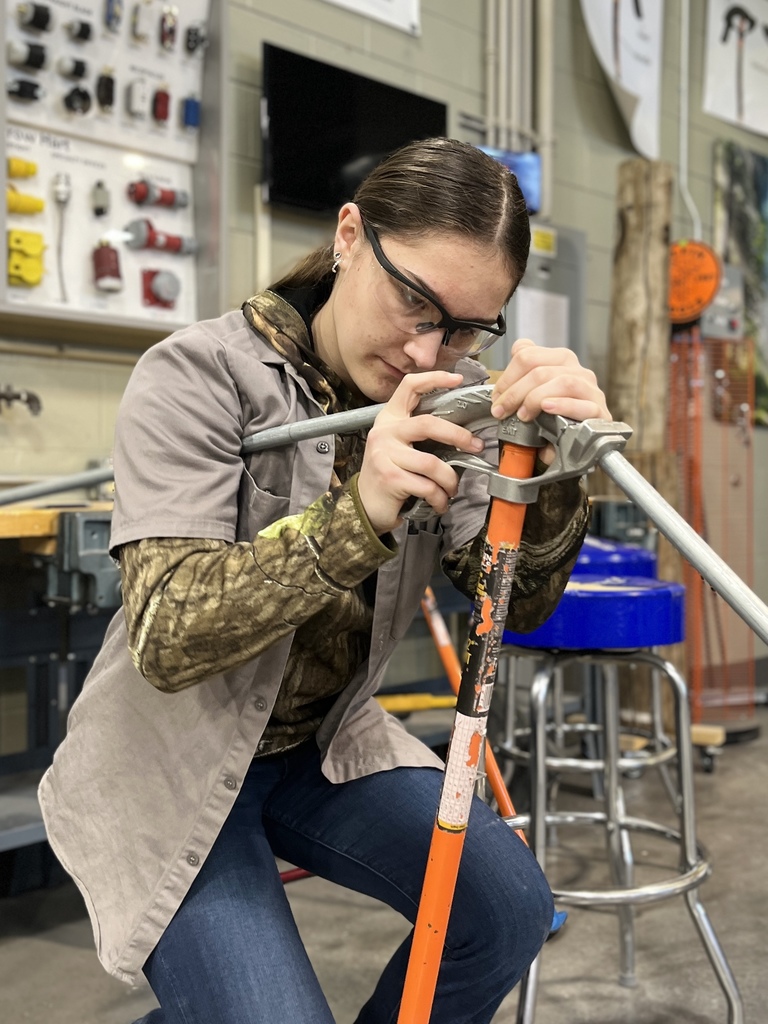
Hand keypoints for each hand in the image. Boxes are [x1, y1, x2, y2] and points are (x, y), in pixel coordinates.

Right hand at [357, 371, 485, 534]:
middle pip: (428, 424)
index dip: (434, 379)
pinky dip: (439, 498)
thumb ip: (421, 435)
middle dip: (458, 436)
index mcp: (389, 418)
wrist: (364, 505)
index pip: (409, 387)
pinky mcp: (390, 478)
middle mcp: (384, 432)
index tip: (457, 379)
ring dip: (449, 480)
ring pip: (432, 463)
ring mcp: (385, 455)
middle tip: (475, 446)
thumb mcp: (399, 446)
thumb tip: (463, 434)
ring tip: (451, 488)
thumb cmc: (389, 474)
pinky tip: (440, 503)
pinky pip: (427, 486)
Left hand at [490, 338, 610, 462]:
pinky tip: (548, 409)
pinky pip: (584, 405)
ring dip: (536, 398)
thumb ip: (523, 377)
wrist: (578, 443)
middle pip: (541, 369)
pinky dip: (563, 405)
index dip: (507, 377)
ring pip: (563, 381)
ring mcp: (591, 390)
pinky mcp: (600, 412)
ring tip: (523, 415)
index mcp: (560, 360)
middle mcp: (577, 370)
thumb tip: (508, 369)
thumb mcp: (535, 396)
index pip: (528, 354)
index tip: (497, 398)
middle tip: (502, 411)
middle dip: (515, 391)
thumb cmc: (554, 418)